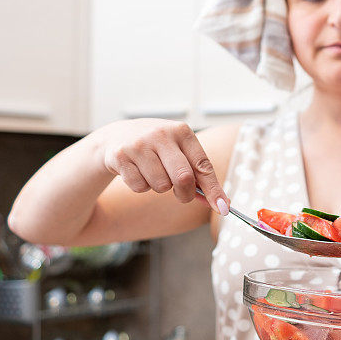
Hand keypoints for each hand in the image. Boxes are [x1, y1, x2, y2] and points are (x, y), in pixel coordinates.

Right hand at [101, 118, 229, 214]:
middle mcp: (161, 134)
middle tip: (183, 195)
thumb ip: (197, 174)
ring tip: (153, 173)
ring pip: (160, 186)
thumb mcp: (178, 151)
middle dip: (186, 194)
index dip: (214, 189)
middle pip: (183, 178)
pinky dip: (141, 186)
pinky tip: (137, 171)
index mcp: (182, 132)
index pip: (203, 165)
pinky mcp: (121, 156)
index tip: (223, 208)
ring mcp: (140, 144)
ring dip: (160, 187)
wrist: (117, 136)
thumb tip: (219, 203)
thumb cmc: (157, 147)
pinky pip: (140, 187)